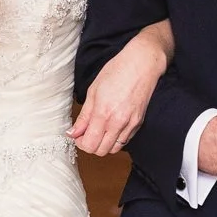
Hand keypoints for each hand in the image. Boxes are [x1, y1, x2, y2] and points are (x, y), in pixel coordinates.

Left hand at [71, 37, 165, 155]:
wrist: (142, 65)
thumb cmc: (117, 72)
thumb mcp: (93, 91)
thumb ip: (84, 116)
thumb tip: (73, 132)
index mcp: (103, 113)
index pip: (89, 144)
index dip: (80, 142)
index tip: (78, 135)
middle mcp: (117, 123)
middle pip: (100, 151)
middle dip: (90, 145)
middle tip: (86, 133)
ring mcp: (130, 124)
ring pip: (113, 149)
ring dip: (103, 144)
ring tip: (99, 130)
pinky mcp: (138, 124)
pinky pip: (124, 141)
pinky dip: (115, 140)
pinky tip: (111, 127)